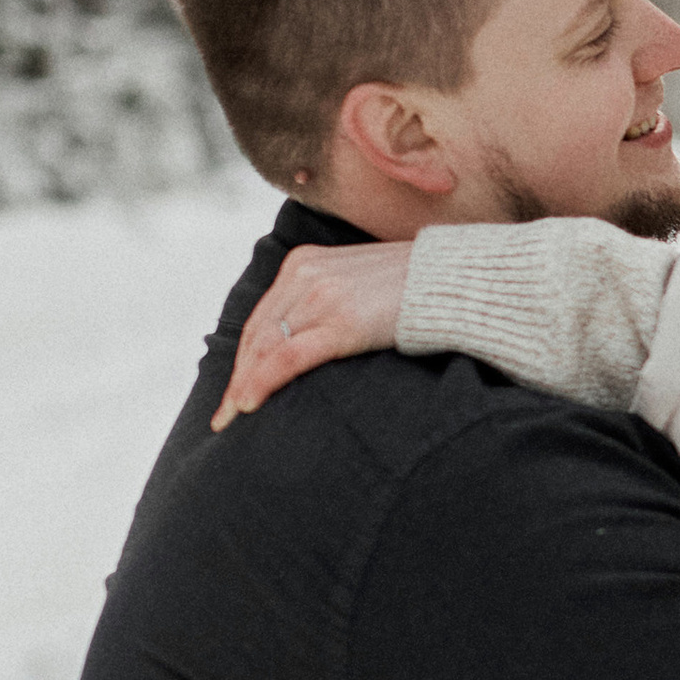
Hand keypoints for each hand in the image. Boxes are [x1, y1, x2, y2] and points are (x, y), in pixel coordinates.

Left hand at [211, 240, 413, 427]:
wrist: (455, 280)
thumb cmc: (417, 290)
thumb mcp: (360, 285)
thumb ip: (331, 301)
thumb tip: (316, 338)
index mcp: (305, 262)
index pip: (262, 317)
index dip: (243, 356)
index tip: (235, 386)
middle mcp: (304, 274)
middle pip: (256, 334)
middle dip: (237, 376)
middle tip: (224, 414)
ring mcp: (320, 296)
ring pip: (265, 348)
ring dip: (243, 386)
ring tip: (231, 417)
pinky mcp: (339, 321)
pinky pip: (287, 357)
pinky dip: (262, 382)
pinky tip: (248, 404)